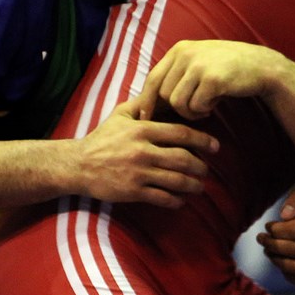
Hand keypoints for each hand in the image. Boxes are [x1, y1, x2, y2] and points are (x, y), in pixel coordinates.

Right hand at [73, 99, 218, 207]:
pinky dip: (176, 201)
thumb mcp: (119, 115)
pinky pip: (162, 197)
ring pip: (176, 180)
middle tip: (207, 170)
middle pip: (183, 159)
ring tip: (199, 187)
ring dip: (193, 185)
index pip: (180, 133)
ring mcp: (138, 172)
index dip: (202, 140)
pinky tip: (181, 200)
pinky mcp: (133, 191)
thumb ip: (141, 104)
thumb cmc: (101, 138)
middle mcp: (143, 151)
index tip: (215, 146)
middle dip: (200, 166)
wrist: (78, 165)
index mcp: (142, 130)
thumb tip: (160, 93)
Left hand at [131, 40, 284, 119]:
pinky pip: (196, 106)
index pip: (152, 79)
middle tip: (195, 108)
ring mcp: (199, 66)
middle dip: (177, 108)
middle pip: (164, 94)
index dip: (146, 101)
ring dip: (191, 111)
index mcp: (179, 49)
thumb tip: (149, 99)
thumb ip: (176, 73)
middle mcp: (186, 54)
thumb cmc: (227, 69)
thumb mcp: (198, 61)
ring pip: (178, 103)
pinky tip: (216, 103)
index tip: (146, 118)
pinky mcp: (212, 79)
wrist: (262, 66)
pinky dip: (204, 110)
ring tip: (206, 105)